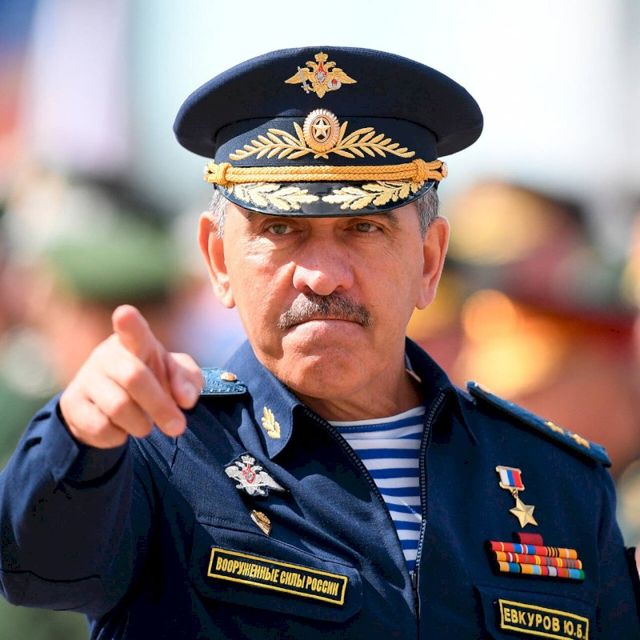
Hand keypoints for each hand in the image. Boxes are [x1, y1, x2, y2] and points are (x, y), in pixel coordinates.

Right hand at [59, 305, 202, 447]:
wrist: (110, 406)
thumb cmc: (151, 379)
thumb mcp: (176, 376)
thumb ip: (188, 381)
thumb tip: (185, 398)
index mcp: (135, 341)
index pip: (132, 330)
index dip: (129, 322)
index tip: (124, 314)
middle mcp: (107, 355)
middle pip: (134, 378)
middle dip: (161, 406)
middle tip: (178, 427)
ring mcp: (86, 377)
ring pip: (118, 407)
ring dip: (141, 424)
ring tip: (146, 425)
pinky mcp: (71, 403)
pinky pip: (100, 426)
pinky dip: (119, 436)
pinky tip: (121, 429)